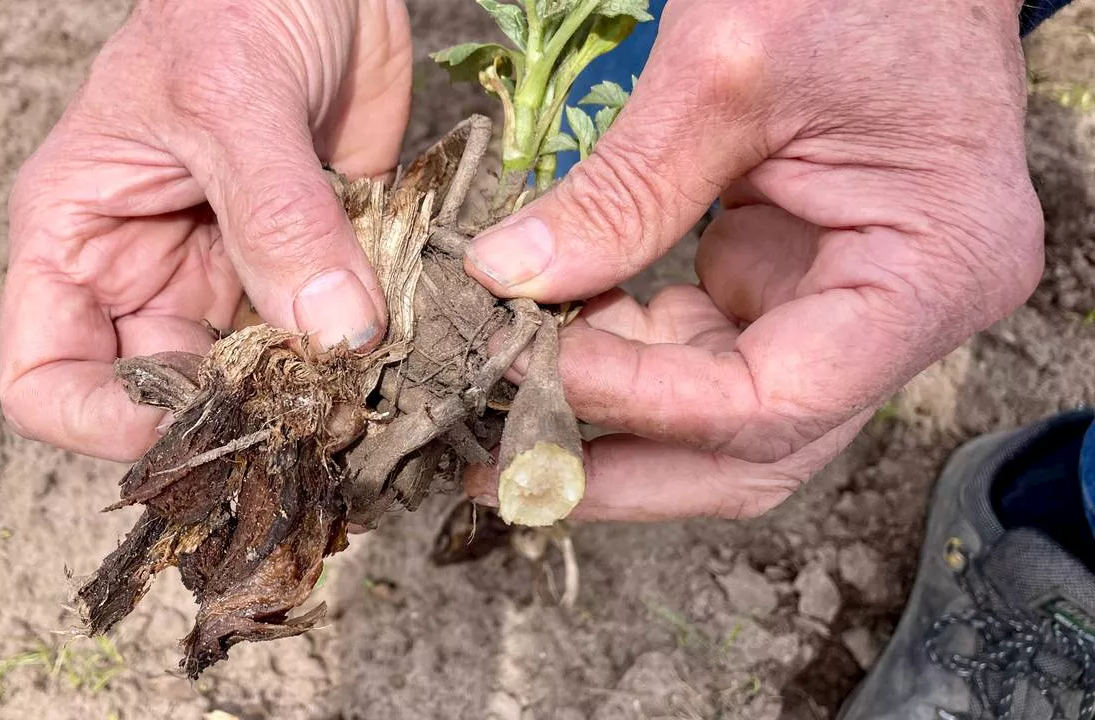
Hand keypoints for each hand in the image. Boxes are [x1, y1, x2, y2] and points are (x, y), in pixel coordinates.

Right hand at [0, 0, 411, 460]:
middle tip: (303, 419)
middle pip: (161, 399)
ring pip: (251, 383)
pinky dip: (355, 357)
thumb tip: (331, 333)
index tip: (192, 429)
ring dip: (302, 398)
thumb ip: (275, 218)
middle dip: (227, 420)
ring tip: (357, 391)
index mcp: (79, 239)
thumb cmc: (233, 4)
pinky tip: (393, 351)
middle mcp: (147, 273)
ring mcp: (229, 278)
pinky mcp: (306, 272)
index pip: (47, 378)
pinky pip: (322, 342)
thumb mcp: (230, 100)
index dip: (102, 425)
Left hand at [464, 0, 1042, 519]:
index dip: (643, 406)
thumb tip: (506, 278)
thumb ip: (624, 189)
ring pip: (717, 416)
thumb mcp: (728, 68)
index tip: (528, 372)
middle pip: (754, 449)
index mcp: (930, 272)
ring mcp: (842, 304)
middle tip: (502, 473)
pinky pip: (698, 353)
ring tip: (500, 394)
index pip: (777, 402)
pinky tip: (544, 335)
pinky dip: (619, 355)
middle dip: (624, 469)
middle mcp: (899, 313)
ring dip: (609, 415)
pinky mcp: (786, 281)